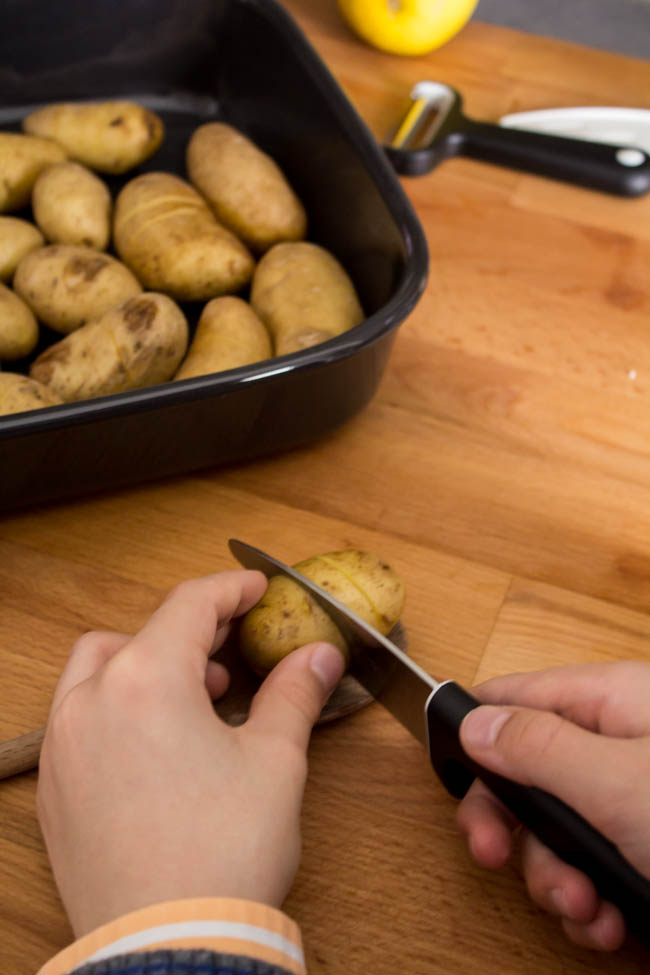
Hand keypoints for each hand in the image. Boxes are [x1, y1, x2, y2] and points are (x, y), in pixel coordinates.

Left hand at [36, 571, 344, 936]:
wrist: (171, 947)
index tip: (256, 589)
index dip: (231, 589)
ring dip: (144, 664)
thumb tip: (318, 657)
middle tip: (231, 650)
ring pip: (96, 670)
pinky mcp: (54, 789)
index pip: (190, 605)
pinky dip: (115, 707)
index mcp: (147, 680)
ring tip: (196, 699)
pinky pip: (78, 719)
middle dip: (188, 631)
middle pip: (138, 632)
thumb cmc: (223, 853)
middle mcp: (91, 702)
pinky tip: (156, 744)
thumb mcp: (275, 762)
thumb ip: (294, 694)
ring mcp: (64, 746)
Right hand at [456, 661, 649, 950]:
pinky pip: (597, 874)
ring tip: (585, 911)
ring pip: (561, 836)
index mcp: (617, 704)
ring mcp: (637, 806)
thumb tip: (476, 721)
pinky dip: (594, 908)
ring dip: (558, 882)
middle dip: (517, 829)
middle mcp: (624, 749)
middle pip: (531, 775)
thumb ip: (537, 746)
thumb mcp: (617, 783)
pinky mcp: (649, 855)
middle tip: (494, 859)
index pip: (520, 696)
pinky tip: (611, 929)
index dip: (479, 734)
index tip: (455, 781)